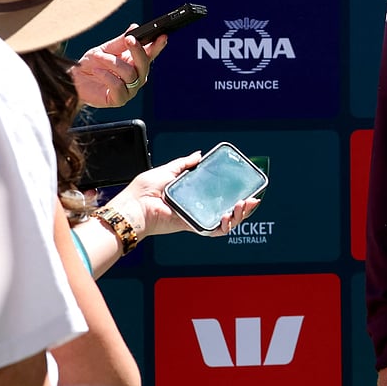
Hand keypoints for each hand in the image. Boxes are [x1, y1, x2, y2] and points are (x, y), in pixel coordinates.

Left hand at [71, 25, 167, 107]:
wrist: (75, 80)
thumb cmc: (92, 64)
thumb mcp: (106, 49)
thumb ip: (120, 41)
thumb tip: (134, 28)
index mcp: (136, 63)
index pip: (150, 54)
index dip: (158, 46)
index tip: (162, 36)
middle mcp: (137, 77)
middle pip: (144, 64)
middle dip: (137, 50)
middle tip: (129, 39)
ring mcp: (130, 90)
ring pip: (130, 74)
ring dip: (113, 62)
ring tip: (98, 56)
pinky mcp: (119, 99)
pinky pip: (118, 86)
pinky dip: (106, 76)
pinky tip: (96, 71)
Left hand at [104, 153, 260, 239]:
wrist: (135, 206)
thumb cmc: (144, 189)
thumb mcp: (168, 170)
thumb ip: (184, 164)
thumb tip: (199, 155)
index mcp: (192, 193)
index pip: (218, 195)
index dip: (235, 193)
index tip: (247, 188)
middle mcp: (196, 207)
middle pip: (227, 210)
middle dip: (243, 207)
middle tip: (251, 199)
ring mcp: (195, 218)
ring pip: (224, 222)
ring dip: (238, 216)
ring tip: (243, 206)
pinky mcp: (191, 226)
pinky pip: (211, 231)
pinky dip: (224, 227)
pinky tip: (228, 217)